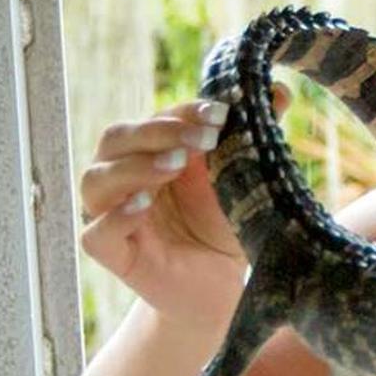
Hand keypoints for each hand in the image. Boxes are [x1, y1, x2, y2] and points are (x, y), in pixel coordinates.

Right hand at [77, 83, 287, 327]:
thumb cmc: (224, 224)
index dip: (183, 111)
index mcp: (151, 151)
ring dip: (135, 167)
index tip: (221, 113)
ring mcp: (111, 214)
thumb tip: (281, 89)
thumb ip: (255, 134)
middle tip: (203, 139)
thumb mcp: (244, 178)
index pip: (155, 118)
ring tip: (175, 165)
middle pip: (116, 139)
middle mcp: (123, 176)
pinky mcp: (111, 253)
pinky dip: (116, 216)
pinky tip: (143, 205)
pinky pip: (95, 232)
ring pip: (97, 179)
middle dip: (158, 133)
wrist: (220, 287)